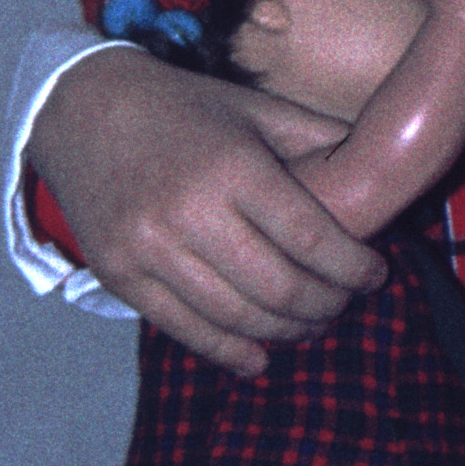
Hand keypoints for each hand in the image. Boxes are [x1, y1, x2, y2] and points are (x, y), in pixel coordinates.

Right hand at [26, 42, 387, 376]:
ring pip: (237, 319)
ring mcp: (149, 250)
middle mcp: (190, 214)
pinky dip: (229, 352)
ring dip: (286, 333)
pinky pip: (186, 331)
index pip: (311, 240)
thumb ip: (317, 139)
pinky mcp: (120, 276)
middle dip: (327, 306)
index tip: (375, 276)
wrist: (84, 109)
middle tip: (346, 303)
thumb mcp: (255, 109)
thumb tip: (381, 163)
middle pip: (280, 290)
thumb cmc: (184, 108)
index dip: (353, 268)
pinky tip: (259, 357)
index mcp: (233, 168)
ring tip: (311, 324)